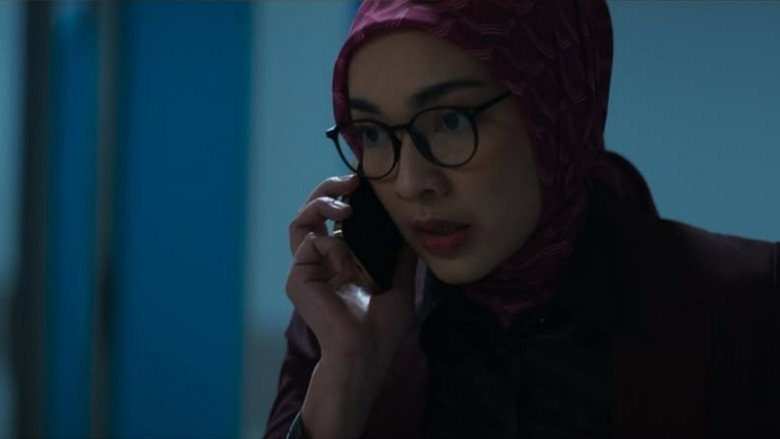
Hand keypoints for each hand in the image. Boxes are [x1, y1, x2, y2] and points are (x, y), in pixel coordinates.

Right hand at [286, 175, 417, 361]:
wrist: (367, 351)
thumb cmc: (381, 329)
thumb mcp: (399, 285)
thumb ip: (400, 259)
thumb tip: (411, 232)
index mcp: (338, 265)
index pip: (332, 222)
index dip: (342, 199)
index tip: (365, 186)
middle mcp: (319, 264)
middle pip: (311, 214)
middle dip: (327, 190)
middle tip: (351, 180)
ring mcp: (306, 270)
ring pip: (301, 221)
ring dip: (321, 202)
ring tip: (345, 202)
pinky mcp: (298, 278)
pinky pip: (311, 243)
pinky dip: (332, 244)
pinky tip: (347, 262)